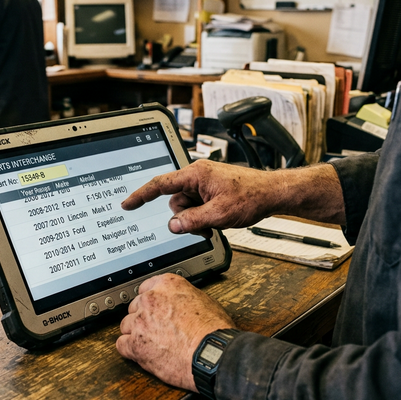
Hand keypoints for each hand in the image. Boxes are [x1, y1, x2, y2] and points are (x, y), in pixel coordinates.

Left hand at [117, 273, 235, 390]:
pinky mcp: (135, 344)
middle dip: (143, 318)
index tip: (152, 309)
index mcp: (166, 285)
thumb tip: (181, 302)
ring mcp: (140, 322)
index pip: (145, 288)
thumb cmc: (213, 330)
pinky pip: (121, 345)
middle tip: (156, 329)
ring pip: (126, 325)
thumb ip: (183, 297)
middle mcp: (150, 300)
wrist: (211, 353)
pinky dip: (130, 350)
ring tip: (150, 343)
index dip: (150, 302)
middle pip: (135, 307)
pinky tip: (140, 353)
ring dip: (135, 333)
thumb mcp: (203, 300)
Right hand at [122, 160, 280, 236]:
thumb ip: (192, 221)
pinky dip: (202, 216)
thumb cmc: (252, 196)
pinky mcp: (210, 190)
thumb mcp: (219, 214)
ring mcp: (204, 183)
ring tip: (215, 221)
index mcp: (196, 174)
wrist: (272, 193)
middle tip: (204, 224)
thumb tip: (173, 225)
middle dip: (185, 216)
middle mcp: (197, 176)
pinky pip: (196, 206)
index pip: (160, 184)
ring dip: (195, 218)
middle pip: (175, 201)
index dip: (141, 195)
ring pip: (185, 206)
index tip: (128, 204)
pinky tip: (217, 219)